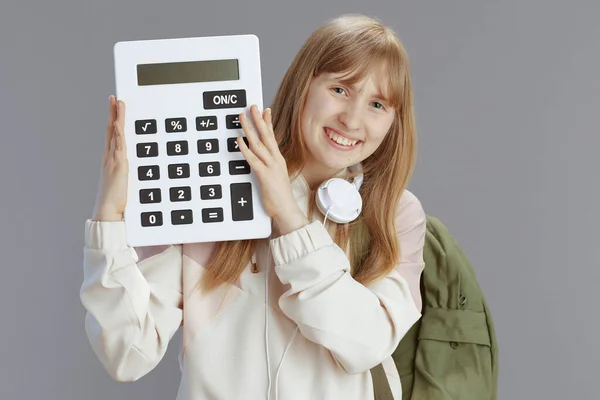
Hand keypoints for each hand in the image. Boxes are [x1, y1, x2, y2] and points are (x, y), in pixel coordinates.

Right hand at [91, 96, 127, 220]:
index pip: (112, 135)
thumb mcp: (122, 179)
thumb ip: (125, 169)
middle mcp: (110, 157)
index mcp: (111, 159)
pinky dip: (117, 135)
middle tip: (114, 98)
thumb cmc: (116, 198)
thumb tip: (131, 165)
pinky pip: (118, 147)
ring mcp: (113, 160)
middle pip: (111, 130)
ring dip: (117, 118)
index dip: (113, 120)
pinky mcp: (118, 166)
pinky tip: (117, 125)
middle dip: (113, 113)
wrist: (108, 210)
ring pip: (114, 135)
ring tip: (118, 103)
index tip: (115, 107)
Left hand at [237, 105, 307, 233]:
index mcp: (278, 159)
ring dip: (250, 129)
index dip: (268, 122)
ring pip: (259, 144)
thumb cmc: (279, 195)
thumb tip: (262, 157)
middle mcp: (275, 160)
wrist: (286, 209)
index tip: (264, 109)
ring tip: (243, 117)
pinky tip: (239, 141)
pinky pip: (254, 159)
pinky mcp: (265, 175)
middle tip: (252, 106)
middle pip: (266, 135)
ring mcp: (270, 167)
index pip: (273, 136)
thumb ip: (269, 165)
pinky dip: (246, 149)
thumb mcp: (275, 176)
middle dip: (258, 119)